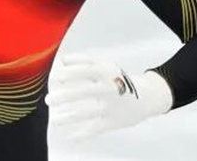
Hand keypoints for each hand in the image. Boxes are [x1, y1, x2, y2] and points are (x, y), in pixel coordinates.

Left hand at [45, 52, 172, 140]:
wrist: (147, 96)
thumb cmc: (117, 78)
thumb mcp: (105, 64)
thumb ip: (84, 60)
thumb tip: (63, 61)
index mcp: (108, 72)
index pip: (88, 70)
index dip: (73, 73)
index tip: (58, 77)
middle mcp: (111, 89)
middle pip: (87, 92)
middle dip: (66, 96)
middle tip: (49, 100)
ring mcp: (113, 106)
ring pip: (89, 113)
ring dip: (70, 117)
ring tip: (55, 120)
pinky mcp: (114, 121)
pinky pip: (97, 128)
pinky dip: (83, 134)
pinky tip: (70, 136)